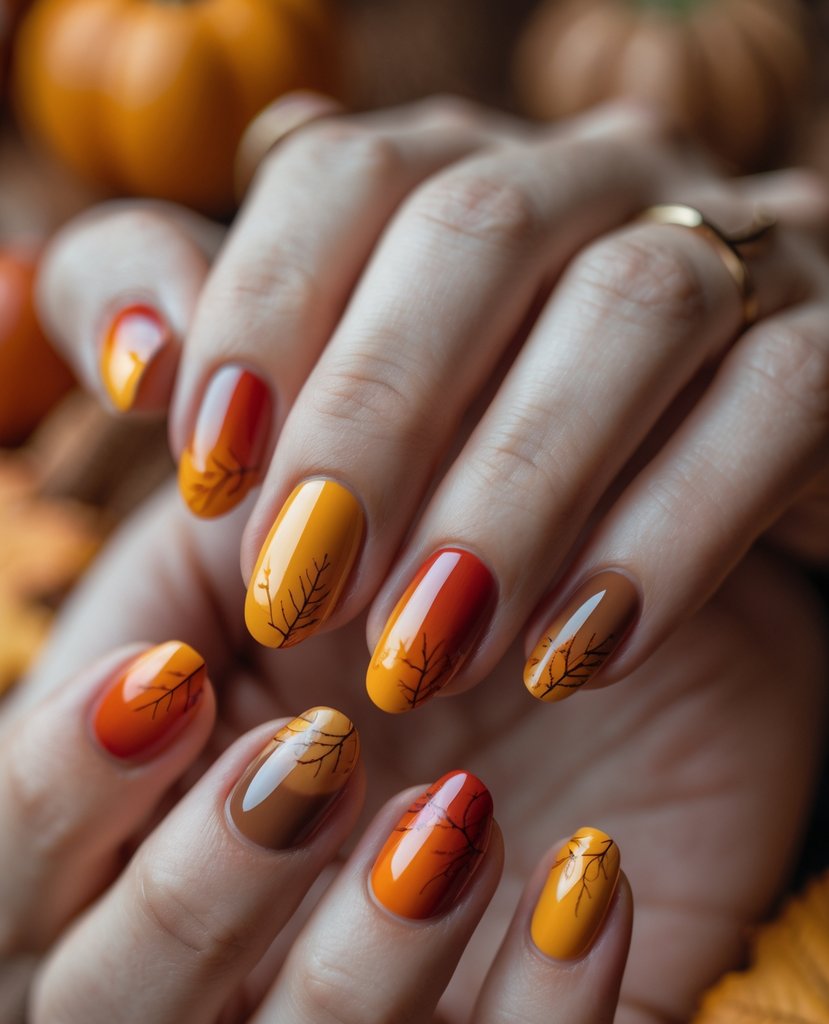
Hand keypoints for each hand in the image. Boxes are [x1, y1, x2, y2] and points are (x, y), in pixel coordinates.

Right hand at [0, 482, 823, 1023]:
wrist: (623, 600)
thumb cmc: (442, 557)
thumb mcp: (318, 513)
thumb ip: (221, 516)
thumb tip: (178, 475)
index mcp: (152, 827)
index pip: (15, 884)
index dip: (59, 796)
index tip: (175, 674)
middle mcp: (237, 962)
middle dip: (192, 903)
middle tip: (320, 750)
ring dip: (352, 984)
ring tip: (452, 816)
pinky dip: (539, 1023)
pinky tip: (581, 870)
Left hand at [38, 98, 828, 718]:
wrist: (706, 596)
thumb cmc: (484, 515)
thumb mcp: (339, 457)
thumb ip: (239, 379)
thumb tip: (134, 349)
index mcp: (463, 184)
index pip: (342, 173)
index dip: (261, 313)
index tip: (206, 477)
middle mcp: (599, 187)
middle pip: (477, 222)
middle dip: (375, 414)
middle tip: (301, 589)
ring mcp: (737, 256)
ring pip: (635, 304)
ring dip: (514, 486)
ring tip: (425, 648)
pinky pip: (777, 404)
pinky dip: (669, 534)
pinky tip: (578, 652)